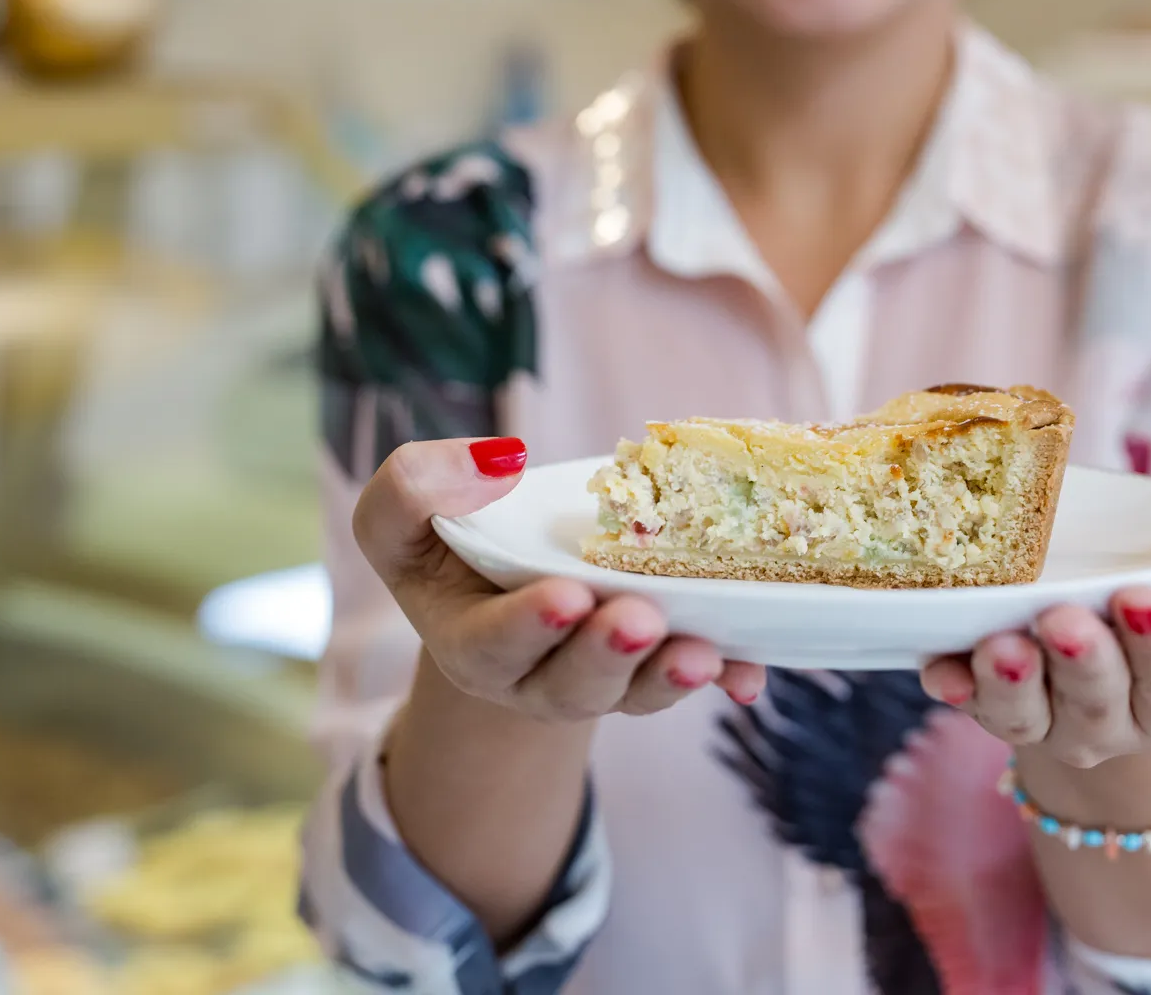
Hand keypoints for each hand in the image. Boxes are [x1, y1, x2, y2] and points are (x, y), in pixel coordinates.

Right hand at [354, 437, 765, 722]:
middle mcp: (536, 676)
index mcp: (469, 643)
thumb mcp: (401, 515)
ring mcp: (601, 678)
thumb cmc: (450, 540)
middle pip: (571, 681)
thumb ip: (415, 488)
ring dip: (670, 674)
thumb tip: (497, 460)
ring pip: (635, 690)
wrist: (500, 583)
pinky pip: (692, 679)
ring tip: (701, 652)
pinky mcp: (654, 666)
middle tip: (639, 620)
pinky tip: (749, 672)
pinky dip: (726, 676)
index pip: (491, 643)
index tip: (566, 594)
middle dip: (607, 654)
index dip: (527, 625)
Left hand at [920, 453, 1150, 768]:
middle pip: (1097, 702)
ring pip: (1027, 718)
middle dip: (1081, 664)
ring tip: (999, 646)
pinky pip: (968, 707)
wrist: (1125, 627)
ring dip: (1010, 686)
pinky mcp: (993, 703)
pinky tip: (940, 666)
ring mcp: (1050, 718)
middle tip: (1061, 620)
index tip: (1138, 595)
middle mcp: (1116, 718)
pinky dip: (954, 688)